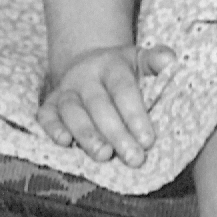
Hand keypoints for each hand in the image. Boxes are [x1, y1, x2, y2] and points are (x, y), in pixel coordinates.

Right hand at [37, 43, 174, 164]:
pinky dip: (51, 129)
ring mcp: (65, 90)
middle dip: (116, 133)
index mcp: (112, 65)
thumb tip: (171, 61)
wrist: (90, 63)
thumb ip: (158, 59)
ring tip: (104, 155)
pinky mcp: (49, 104)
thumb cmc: (124, 69)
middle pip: (99, 105)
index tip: (148, 140)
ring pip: (72, 112)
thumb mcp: (142, 59)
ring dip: (86, 134)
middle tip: (133, 157)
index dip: (135, 115)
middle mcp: (85, 77)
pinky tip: (64, 143)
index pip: (123, 89)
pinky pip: (45, 115)